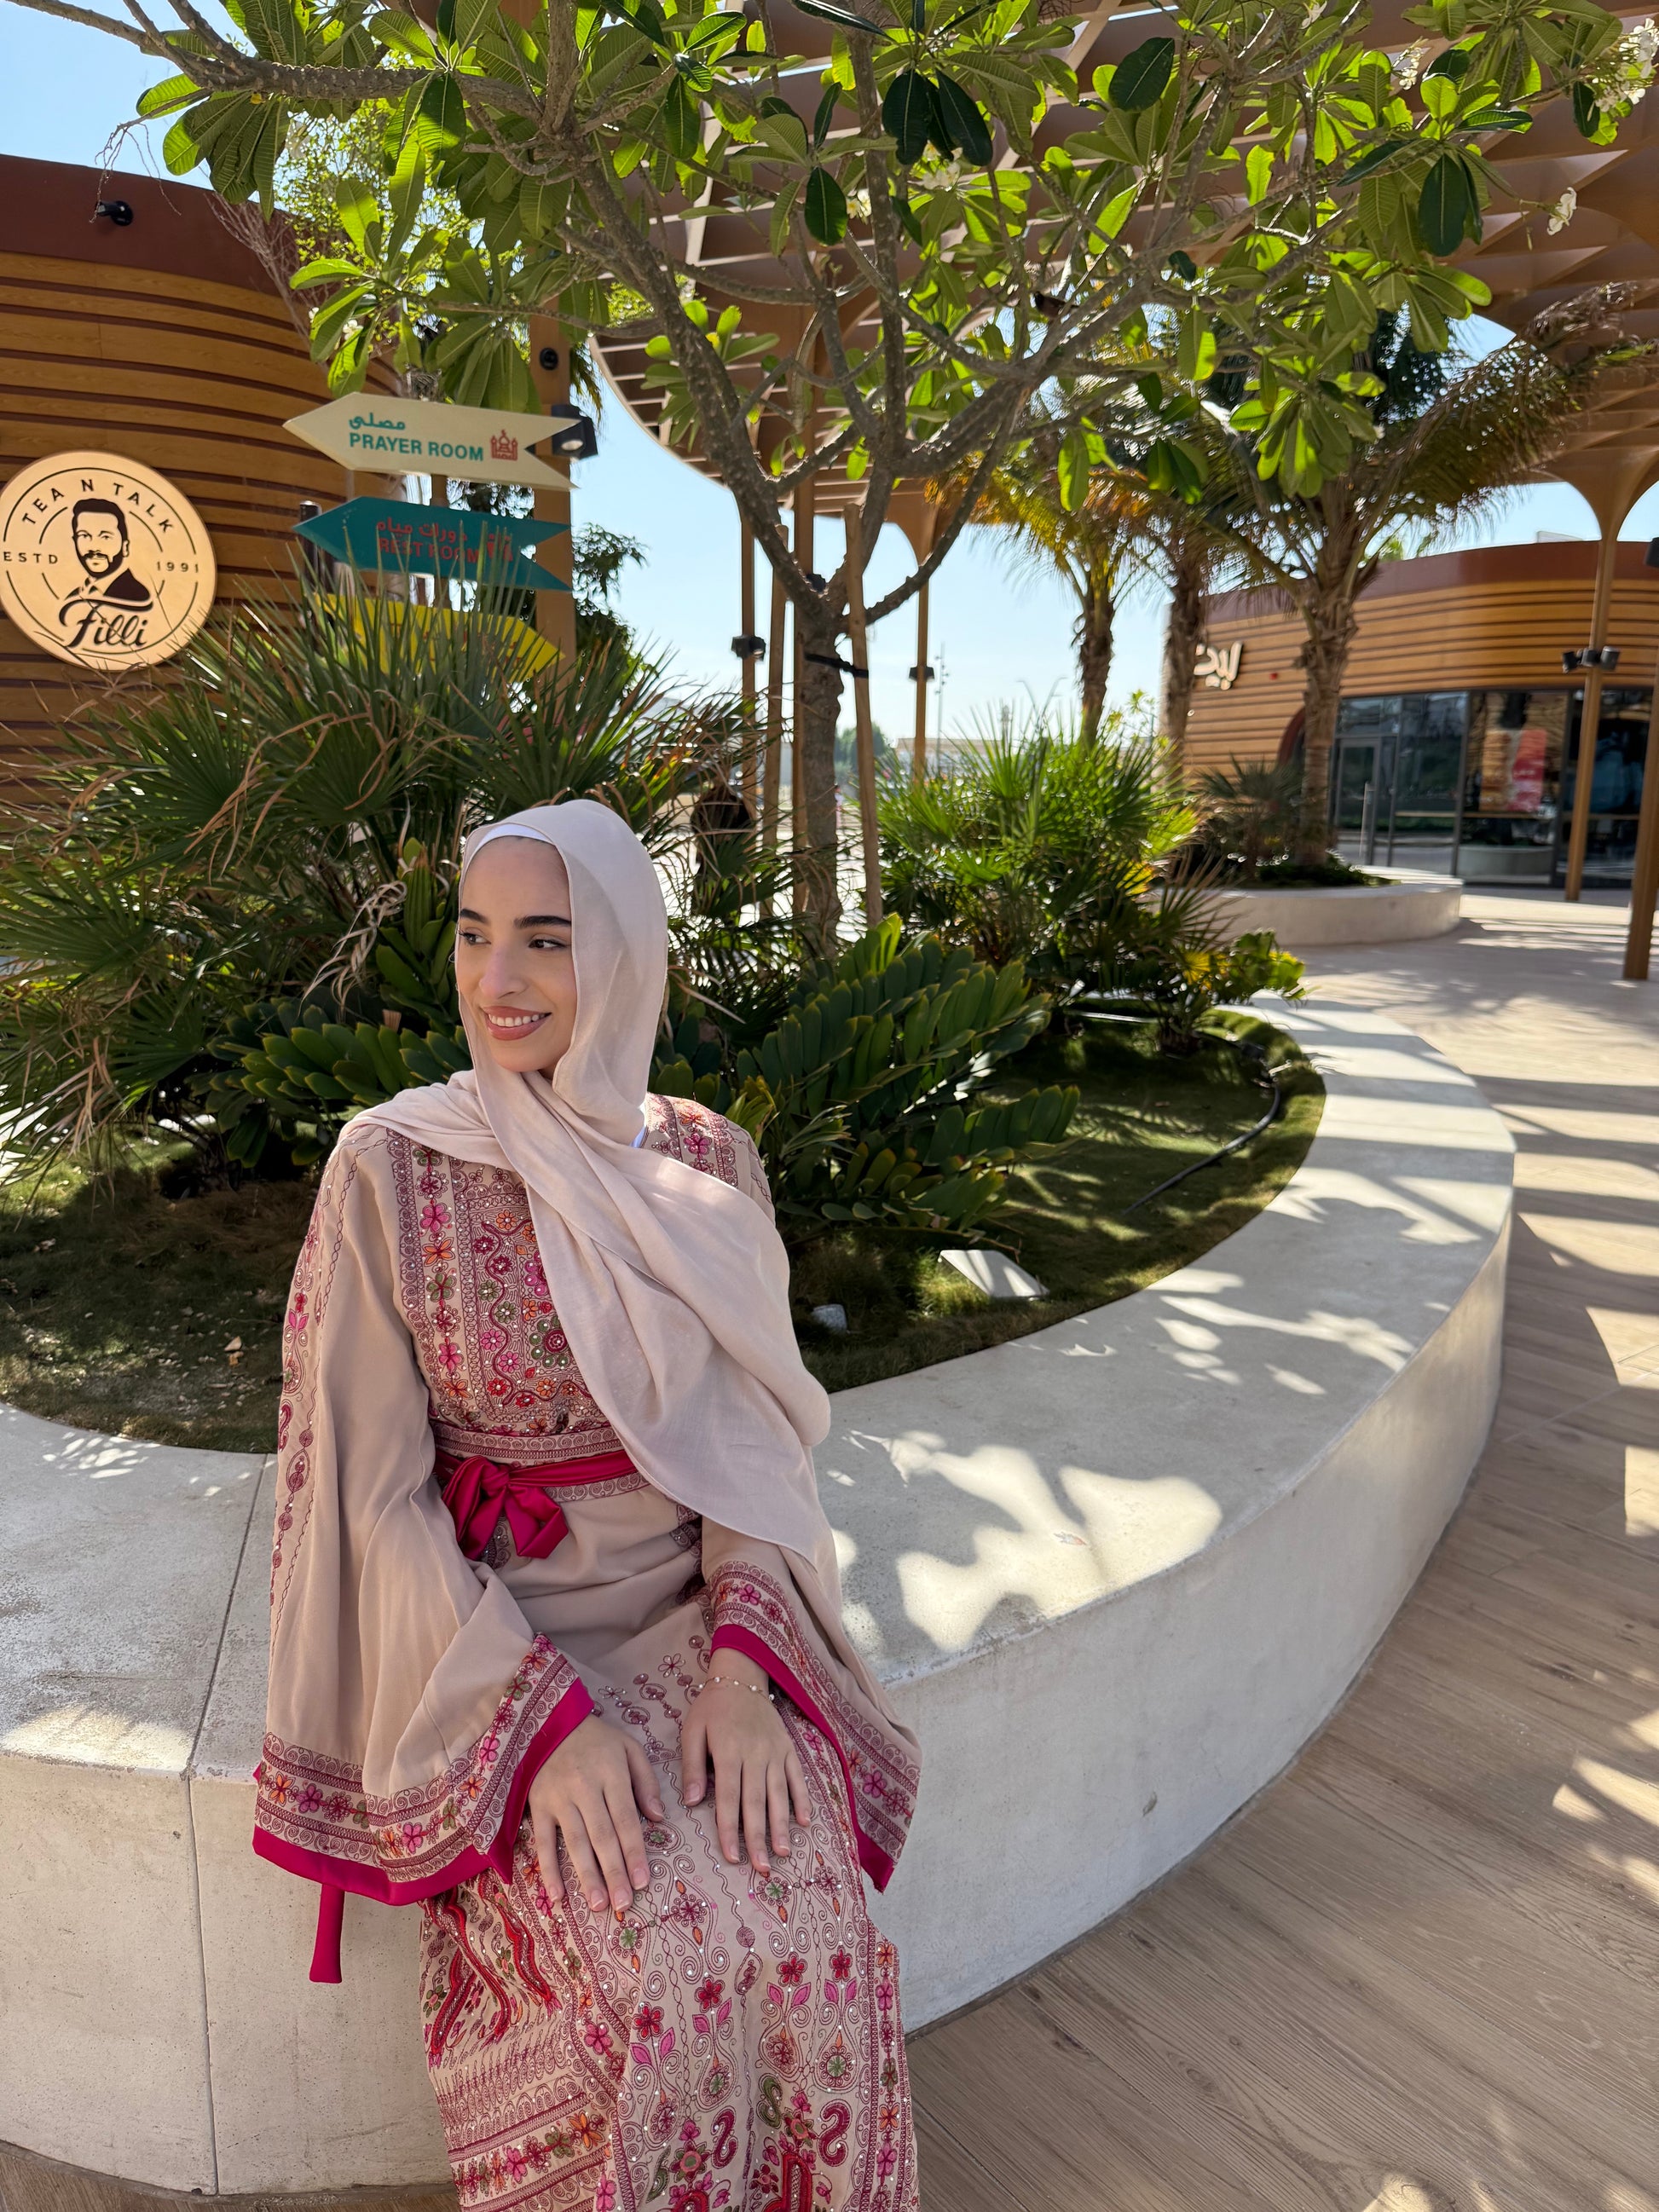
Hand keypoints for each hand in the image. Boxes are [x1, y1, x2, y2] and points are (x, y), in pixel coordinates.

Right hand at [528, 1715, 663, 1914]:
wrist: (550, 1722)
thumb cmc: (597, 1740)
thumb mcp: (629, 1748)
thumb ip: (647, 1782)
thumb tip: (659, 1819)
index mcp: (611, 1773)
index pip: (626, 1818)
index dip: (635, 1851)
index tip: (643, 1880)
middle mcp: (585, 1788)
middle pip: (602, 1836)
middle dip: (614, 1872)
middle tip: (624, 1903)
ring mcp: (559, 1798)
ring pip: (575, 1842)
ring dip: (586, 1876)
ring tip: (598, 1905)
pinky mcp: (538, 1806)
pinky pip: (543, 1841)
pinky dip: (549, 1869)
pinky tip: (557, 1895)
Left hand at [681, 1653, 810, 1877]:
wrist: (741, 1676)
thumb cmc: (711, 1708)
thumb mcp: (692, 1731)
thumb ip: (692, 1766)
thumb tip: (690, 1803)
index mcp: (728, 1752)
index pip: (728, 1798)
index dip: (729, 1829)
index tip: (732, 1857)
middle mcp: (755, 1754)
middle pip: (756, 1802)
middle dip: (758, 1837)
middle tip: (761, 1867)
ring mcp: (775, 1752)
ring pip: (779, 1794)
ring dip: (781, 1825)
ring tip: (782, 1852)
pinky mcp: (789, 1748)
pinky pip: (797, 1777)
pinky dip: (803, 1799)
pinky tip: (805, 1822)